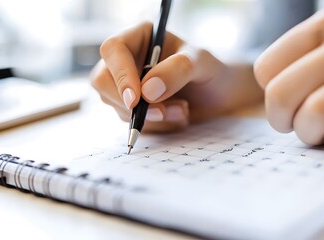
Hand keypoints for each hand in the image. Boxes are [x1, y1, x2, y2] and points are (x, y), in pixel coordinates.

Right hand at [91, 22, 261, 131]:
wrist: (220, 95)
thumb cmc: (212, 71)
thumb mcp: (202, 64)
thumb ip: (179, 69)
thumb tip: (147, 91)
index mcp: (141, 36)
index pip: (113, 50)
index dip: (120, 75)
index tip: (136, 100)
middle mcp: (128, 59)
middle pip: (102, 80)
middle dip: (131, 104)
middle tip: (163, 113)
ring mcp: (127, 84)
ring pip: (117, 105)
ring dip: (150, 117)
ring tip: (183, 111)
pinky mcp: (133, 106)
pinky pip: (130, 121)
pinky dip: (155, 126)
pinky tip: (177, 117)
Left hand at [254, 0, 323, 154]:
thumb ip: (305, 62)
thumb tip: (272, 103)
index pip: (266, 68)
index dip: (271, 97)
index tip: (289, 106)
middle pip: (282, 92)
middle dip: (282, 121)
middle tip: (297, 127)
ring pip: (315, 113)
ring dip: (311, 135)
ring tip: (323, 134)